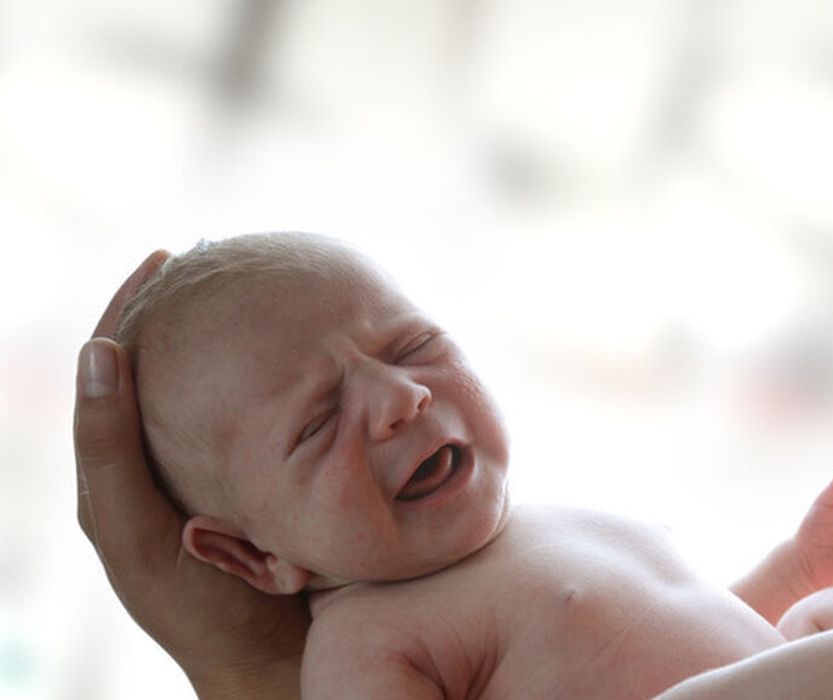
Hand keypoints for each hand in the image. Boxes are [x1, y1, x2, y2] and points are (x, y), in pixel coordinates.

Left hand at [75, 251, 308, 699]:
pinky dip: (289, 377)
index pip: (116, 368)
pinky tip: (315, 357)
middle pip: (175, 366)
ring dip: (246, 338)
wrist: (277, 662)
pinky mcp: (277, 480)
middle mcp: (173, 462)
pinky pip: (279, 413)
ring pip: (231, 386)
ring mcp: (227, 469)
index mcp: (124, 471)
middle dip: (194, 309)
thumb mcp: (135, 533)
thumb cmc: (201, 607)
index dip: (132, 308)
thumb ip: (108, 452)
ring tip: (269, 292)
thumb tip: (99, 352)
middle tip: (222, 259)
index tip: (165, 257)